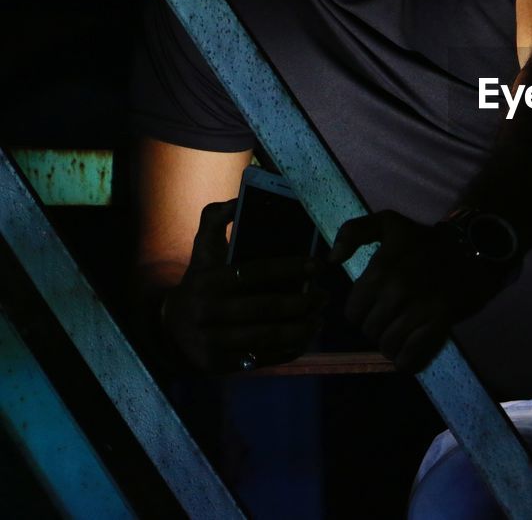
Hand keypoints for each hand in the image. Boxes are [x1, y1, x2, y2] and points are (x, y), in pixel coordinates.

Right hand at [161, 199, 326, 372]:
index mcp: (208, 281)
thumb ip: (215, 219)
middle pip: (266, 307)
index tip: (318, 265)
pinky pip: (262, 358)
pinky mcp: (219, 365)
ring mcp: (212, 341)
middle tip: (325, 295)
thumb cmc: (200, 280)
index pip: (256, 272)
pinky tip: (306, 338)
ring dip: (301, 328)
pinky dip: (289, 350)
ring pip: (268, 336)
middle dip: (302, 301)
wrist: (171, 328)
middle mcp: (208, 312)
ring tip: (320, 318)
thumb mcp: (202, 248)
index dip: (290, 268)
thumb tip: (236, 201)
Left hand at [329, 210, 514, 372]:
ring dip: (392, 346)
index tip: (375, 308)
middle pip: (370, 330)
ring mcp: (417, 307)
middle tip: (391, 322)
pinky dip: (407, 360)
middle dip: (378, 329)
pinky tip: (407, 357)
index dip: (362, 313)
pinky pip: (412, 353)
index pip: (353, 312)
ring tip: (400, 338)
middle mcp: (395, 290)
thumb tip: (332, 260)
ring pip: (389, 344)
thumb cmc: (427, 239)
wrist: (473, 247)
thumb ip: (353, 232)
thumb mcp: (388, 222)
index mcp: (379, 270)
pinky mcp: (438, 321)